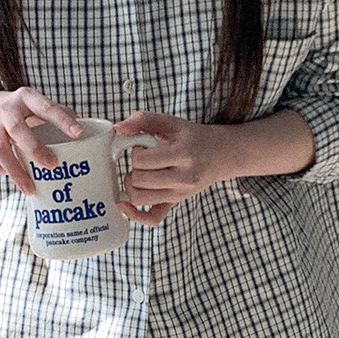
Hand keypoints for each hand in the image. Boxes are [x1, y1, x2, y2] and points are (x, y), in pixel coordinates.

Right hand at [0, 87, 81, 193]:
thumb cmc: (20, 112)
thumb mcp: (37, 105)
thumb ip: (60, 116)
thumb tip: (90, 135)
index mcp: (26, 98)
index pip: (46, 107)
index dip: (62, 120)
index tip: (78, 133)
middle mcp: (6, 110)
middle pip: (18, 130)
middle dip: (35, 149)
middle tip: (52, 165)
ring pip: (1, 150)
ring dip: (17, 171)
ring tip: (31, 188)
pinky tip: (10, 175)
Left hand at [114, 111, 231, 225]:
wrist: (219, 156)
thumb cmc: (194, 138)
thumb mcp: (172, 122)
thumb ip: (145, 119)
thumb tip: (119, 127)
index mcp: (183, 155)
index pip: (142, 160)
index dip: (136, 152)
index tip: (144, 147)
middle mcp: (183, 178)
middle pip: (139, 179)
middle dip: (133, 168)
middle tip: (143, 160)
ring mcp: (179, 194)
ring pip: (140, 198)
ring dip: (131, 186)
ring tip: (138, 174)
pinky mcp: (176, 203)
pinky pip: (153, 218)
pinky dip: (135, 215)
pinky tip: (125, 204)